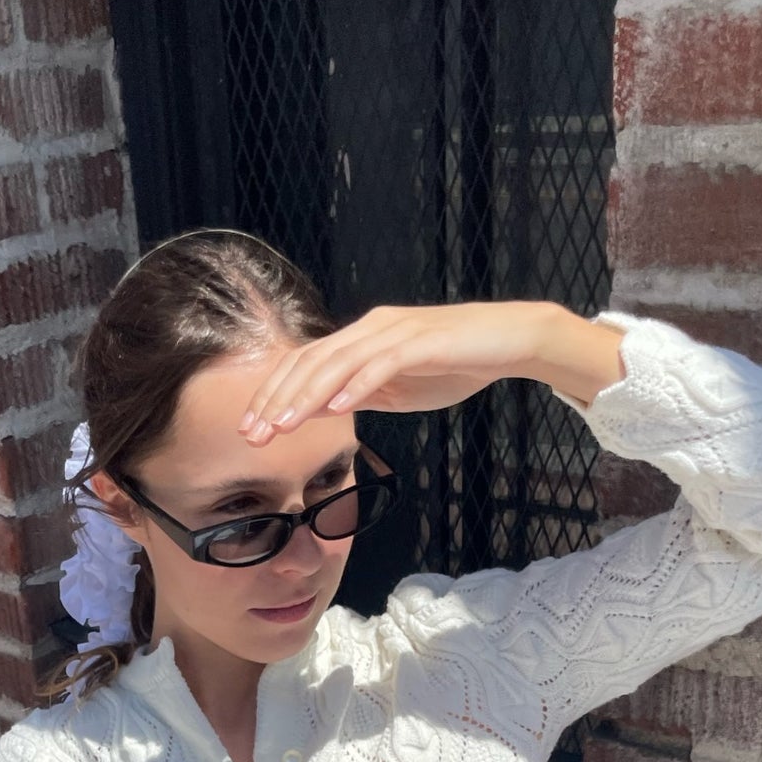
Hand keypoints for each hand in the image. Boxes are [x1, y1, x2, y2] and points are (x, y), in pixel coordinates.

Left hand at [239, 299, 625, 441]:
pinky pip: (383, 364)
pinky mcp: (424, 342)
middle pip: (311, 362)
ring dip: (308, 396)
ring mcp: (396, 332)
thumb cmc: (453, 364)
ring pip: (339, 362)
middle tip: (254, 434)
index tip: (252, 429)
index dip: (273, 396)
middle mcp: (371, 327)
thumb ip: (356, 394)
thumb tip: (315, 410)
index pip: (304, 365)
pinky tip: (339, 408)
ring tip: (285, 426)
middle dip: (278, 399)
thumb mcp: (395, 388)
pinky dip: (358, 385)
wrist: (509, 340)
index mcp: (360, 338)